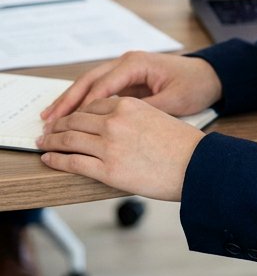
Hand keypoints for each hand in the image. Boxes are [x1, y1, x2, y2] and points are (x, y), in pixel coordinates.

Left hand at [37, 97, 203, 200]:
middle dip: (58, 125)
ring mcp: (109, 146)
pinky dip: (56, 160)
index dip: (75, 111)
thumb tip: (112, 123)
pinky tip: (48, 159)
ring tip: (43, 143)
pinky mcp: (107, 170)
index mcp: (127, 106)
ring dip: (52, 141)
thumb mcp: (156, 115)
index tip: (67, 116)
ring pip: (69, 139)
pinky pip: (73, 162)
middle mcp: (114, 122)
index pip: (92, 105)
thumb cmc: (181, 144)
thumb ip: (131, 115)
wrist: (195, 164)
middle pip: (76, 120)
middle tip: (47, 130)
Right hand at [41, 51, 221, 123]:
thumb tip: (118, 123)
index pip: (101, 85)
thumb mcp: (173, 101)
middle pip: (89, 81)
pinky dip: (84, 103)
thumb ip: (145, 109)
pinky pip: (100, 91)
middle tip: (47, 120)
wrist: (210, 75)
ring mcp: (125, 70)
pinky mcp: (127, 80)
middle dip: (67, 101)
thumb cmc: (194, 85)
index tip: (64, 123)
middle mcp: (126, 62)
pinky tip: (71, 117)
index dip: (81, 105)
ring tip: (50, 118)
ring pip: (90, 85)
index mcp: (136, 63)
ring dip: (71, 101)